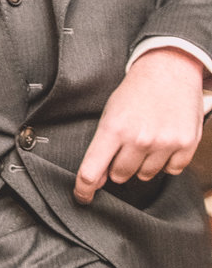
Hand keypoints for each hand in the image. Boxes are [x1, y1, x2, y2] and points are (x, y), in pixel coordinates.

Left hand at [74, 48, 205, 204]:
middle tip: (125, 145)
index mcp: (114, 129)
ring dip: (142, 164)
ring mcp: (164, 143)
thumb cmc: (136, 91)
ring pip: (145, 175)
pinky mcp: (185, 145)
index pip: (91, 171)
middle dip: (118, 167)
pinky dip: (165, 162)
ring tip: (146, 138)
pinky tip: (164, 142)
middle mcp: (139, 139)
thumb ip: (102, 146)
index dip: (84, 190)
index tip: (82, 198)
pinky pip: (170, 171)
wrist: (169, 69)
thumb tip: (96, 178)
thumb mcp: (111, 113)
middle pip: (120, 176)